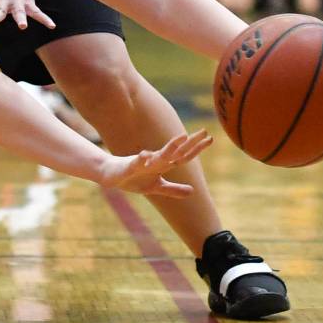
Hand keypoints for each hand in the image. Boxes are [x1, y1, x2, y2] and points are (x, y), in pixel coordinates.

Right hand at [98, 129, 212, 197]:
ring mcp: (144, 163)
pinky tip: (146, 155)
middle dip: (190, 142)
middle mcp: (156, 161)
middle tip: (204, 131)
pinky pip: (137, 162)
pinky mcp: (130, 167)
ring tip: (182, 137)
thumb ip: (174, 189)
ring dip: (171, 147)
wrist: (112, 175)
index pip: (183, 155)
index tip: (210, 139)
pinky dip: (142, 159)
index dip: (197, 148)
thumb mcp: (157, 187)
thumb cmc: (135, 179)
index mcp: (163, 165)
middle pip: (177, 151)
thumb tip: (193, 191)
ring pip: (160, 155)